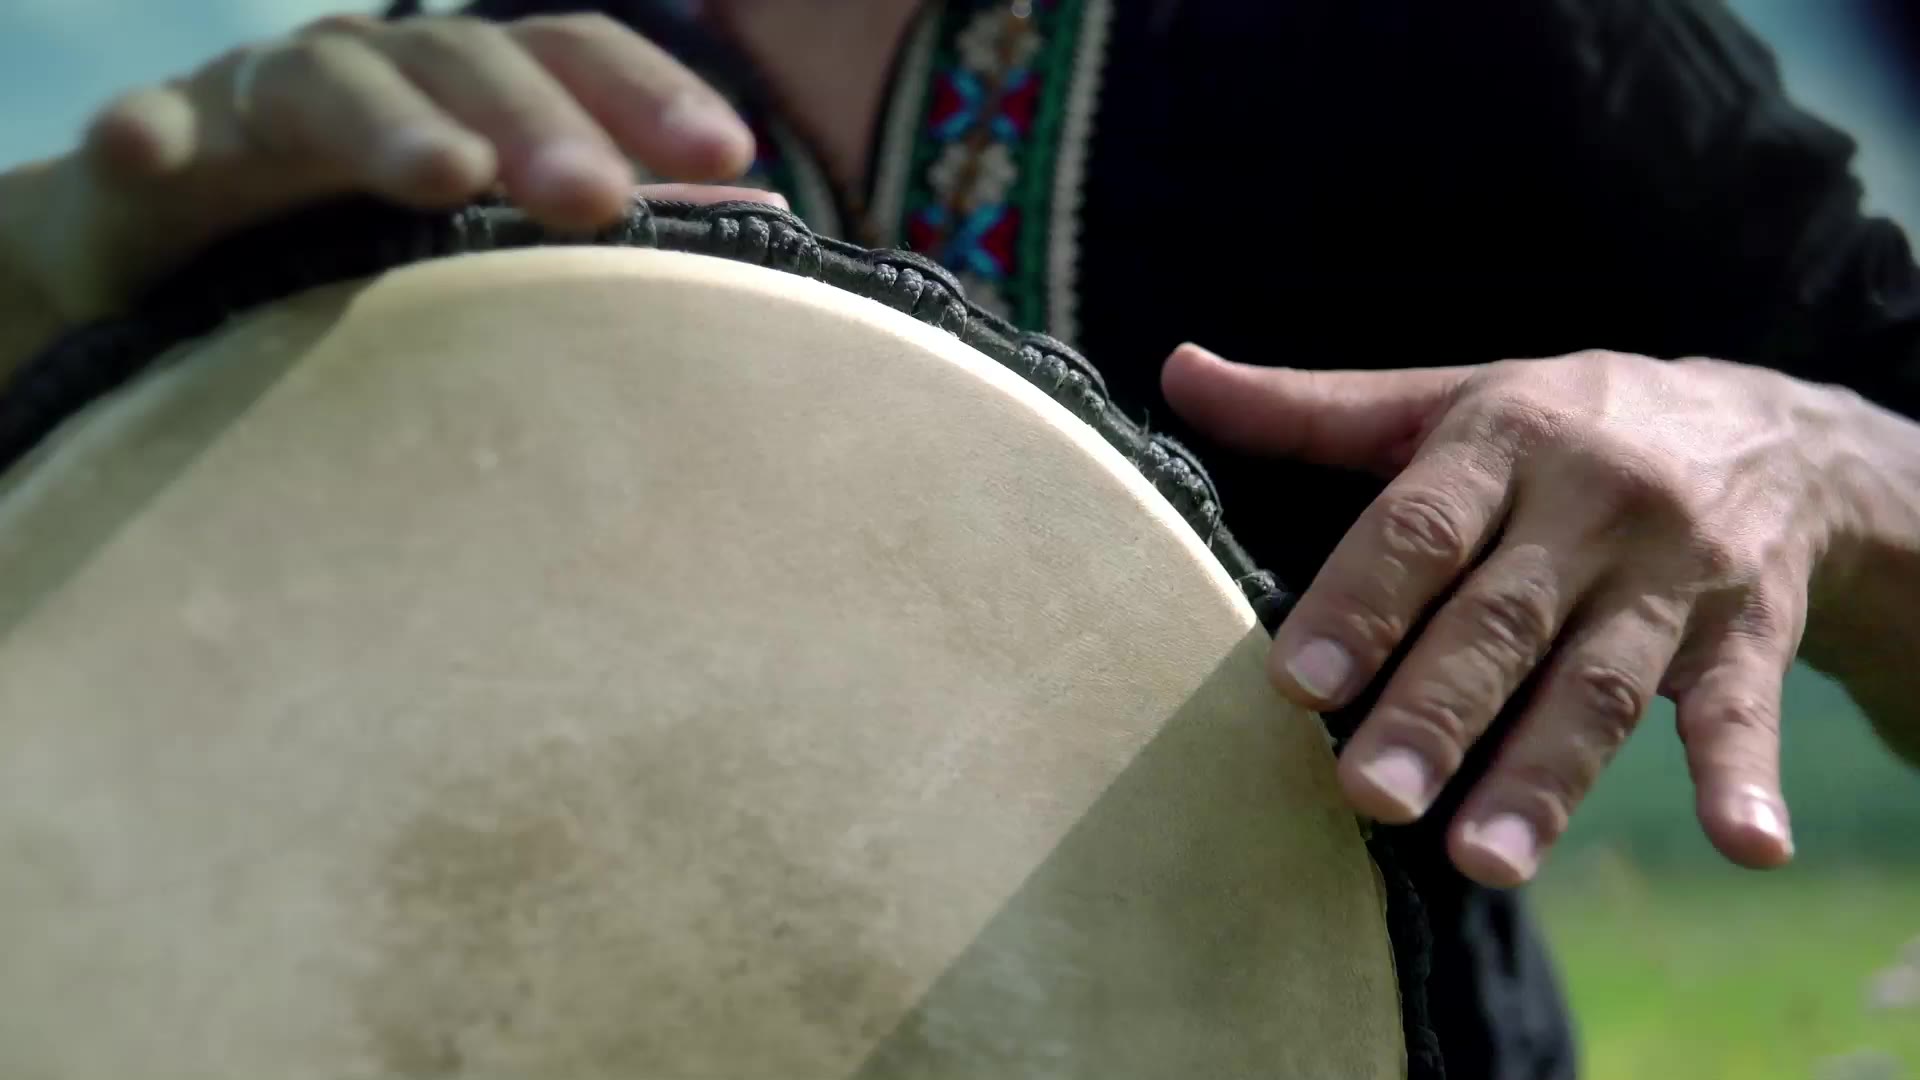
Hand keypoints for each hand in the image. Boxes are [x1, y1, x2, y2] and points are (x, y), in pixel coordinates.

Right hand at [16, 11, 770, 326]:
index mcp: (469, 88)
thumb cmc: (370, 248)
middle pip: (464, 63)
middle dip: (537, 125)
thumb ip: (603, 215)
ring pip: (324, 81)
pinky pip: (147, 136)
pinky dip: (149, 137)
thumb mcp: (493, 232)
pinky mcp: (157, 153)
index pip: (571, 56)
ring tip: (444, 175)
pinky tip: (151, 151)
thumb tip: (761, 230)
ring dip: (387, 122)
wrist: (181, 262)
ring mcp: (258, 102)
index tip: (730, 158)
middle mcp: (377, 72)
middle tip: (595, 199)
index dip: (648, 94)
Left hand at [1163, 346, 1868, 887]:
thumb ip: (1313, 407)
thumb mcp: (1447, 398)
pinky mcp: (1750, 635)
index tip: (1297, 683)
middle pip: (1505, 620)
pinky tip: (1748, 845)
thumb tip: (1178, 373)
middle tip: (1368, 796)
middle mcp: (1595, 503)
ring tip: (1483, 861)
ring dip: (1546, 777)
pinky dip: (1748, 780)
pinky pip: (1746, 710)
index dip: (1360, 602)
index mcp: (1506, 438)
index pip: (1422, 525)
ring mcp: (1677, 575)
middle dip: (1436, 713)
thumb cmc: (1567, 426)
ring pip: (1604, 685)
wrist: (1773, 436)